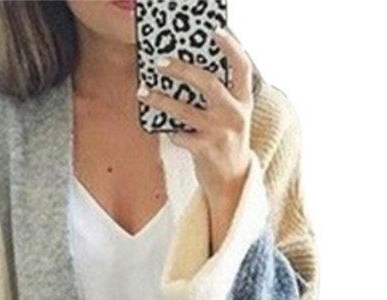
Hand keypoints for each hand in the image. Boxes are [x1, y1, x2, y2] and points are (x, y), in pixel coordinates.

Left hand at [137, 27, 254, 208]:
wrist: (232, 180)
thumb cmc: (227, 141)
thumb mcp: (233, 116)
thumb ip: (220, 96)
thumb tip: (186, 72)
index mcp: (243, 101)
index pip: (242, 67)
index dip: (231, 47)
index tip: (216, 32)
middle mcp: (234, 115)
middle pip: (208, 83)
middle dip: (182, 69)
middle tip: (160, 62)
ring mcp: (220, 133)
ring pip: (185, 110)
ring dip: (161, 99)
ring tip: (143, 92)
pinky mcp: (205, 151)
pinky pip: (179, 135)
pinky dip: (169, 130)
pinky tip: (163, 128)